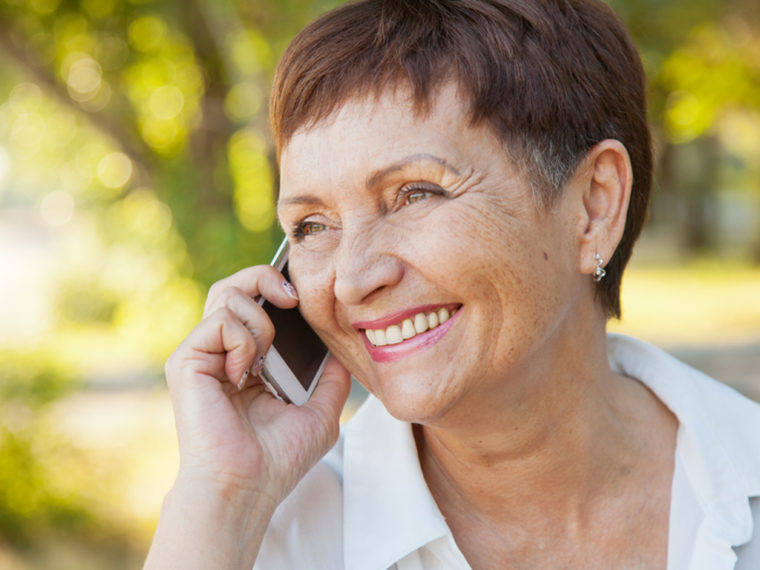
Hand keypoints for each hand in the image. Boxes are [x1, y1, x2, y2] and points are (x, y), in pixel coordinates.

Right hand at [164, 263, 350, 510]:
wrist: (246, 487)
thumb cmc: (277, 459)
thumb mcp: (320, 413)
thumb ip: (332, 379)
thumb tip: (342, 350)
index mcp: (246, 361)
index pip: (255, 302)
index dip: (276, 287)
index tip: (302, 296)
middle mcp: (220, 352)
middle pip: (235, 285)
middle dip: (266, 277)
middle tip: (292, 298)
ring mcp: (201, 354)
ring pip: (226, 294)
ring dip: (260, 319)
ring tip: (265, 357)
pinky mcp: (186, 361)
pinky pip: (220, 321)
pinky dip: (243, 339)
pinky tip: (246, 372)